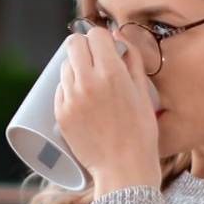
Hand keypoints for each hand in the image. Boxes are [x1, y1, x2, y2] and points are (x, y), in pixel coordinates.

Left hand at [56, 26, 161, 195]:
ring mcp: (70, 98)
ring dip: (76, 69)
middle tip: (94, 60)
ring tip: (91, 85)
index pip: (95, 34)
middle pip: (74, 45)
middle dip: (84, 48)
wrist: (124, 168)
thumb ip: (132, 60)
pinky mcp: (60, 114)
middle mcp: (87, 82)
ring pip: (66, 67)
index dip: (101, 38)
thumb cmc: (140, 132)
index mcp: (111, 73)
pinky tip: (84, 102)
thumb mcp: (143, 92)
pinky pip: (60, 90)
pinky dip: (70, 90)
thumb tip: (118, 37)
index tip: (105, 47)